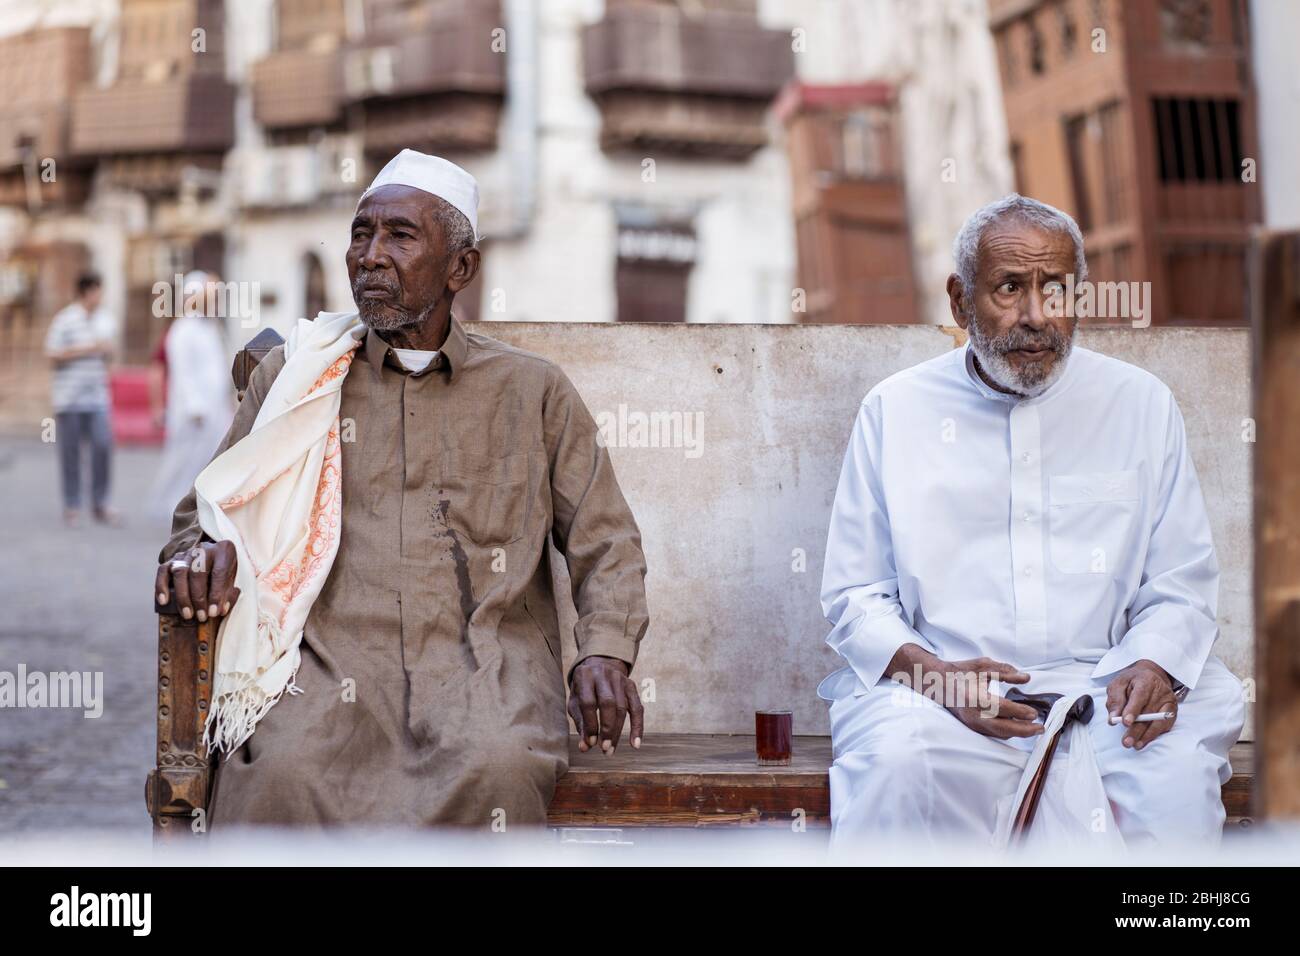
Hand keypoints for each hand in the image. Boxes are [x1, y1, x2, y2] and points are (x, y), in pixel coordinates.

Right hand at [155, 541, 239, 623]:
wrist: (213, 555)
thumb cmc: (224, 570)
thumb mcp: (233, 579)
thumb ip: (228, 593)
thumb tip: (220, 610)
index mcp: (223, 551)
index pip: (219, 572)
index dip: (216, 594)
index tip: (214, 612)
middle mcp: (203, 550)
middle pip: (197, 572)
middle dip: (198, 598)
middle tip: (201, 616)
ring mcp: (186, 553)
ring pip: (179, 572)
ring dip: (182, 596)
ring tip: (187, 614)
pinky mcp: (172, 559)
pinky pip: (163, 570)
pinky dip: (161, 586)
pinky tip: (164, 601)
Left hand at [567, 656, 642, 754]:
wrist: (599, 665)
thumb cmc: (584, 689)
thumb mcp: (576, 701)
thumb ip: (580, 723)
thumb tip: (585, 747)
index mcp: (585, 676)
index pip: (588, 702)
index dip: (590, 725)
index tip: (590, 743)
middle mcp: (603, 674)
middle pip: (608, 704)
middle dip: (607, 729)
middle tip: (604, 748)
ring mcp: (620, 679)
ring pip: (622, 708)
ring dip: (617, 732)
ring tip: (610, 749)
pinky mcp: (631, 685)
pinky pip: (637, 708)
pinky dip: (637, 727)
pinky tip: (634, 744)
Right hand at [886, 644, 1042, 739]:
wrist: (937, 682)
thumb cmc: (961, 672)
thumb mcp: (983, 666)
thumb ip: (1005, 671)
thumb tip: (1025, 678)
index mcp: (977, 697)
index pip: (1004, 708)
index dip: (1021, 712)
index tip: (1035, 712)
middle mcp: (974, 714)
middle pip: (1004, 728)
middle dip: (1025, 730)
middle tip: (1040, 728)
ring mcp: (972, 722)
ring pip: (1000, 733)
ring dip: (1018, 733)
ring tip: (1033, 729)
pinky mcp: (972, 726)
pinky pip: (993, 734)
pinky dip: (1007, 732)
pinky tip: (1017, 727)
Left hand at [1106, 660, 1176, 749]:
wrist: (1150, 677)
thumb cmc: (1132, 682)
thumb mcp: (1118, 684)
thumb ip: (1115, 700)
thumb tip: (1113, 718)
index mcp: (1145, 680)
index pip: (1140, 696)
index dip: (1133, 710)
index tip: (1125, 722)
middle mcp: (1160, 690)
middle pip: (1148, 712)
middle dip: (1137, 729)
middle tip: (1126, 741)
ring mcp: (1168, 701)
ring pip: (1158, 721)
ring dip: (1147, 735)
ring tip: (1135, 745)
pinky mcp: (1172, 711)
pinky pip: (1166, 725)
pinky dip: (1155, 734)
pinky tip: (1145, 740)